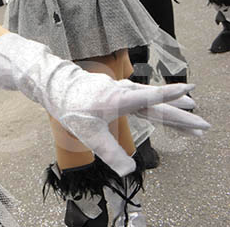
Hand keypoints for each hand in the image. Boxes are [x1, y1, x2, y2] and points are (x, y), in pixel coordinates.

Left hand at [0, 33, 208, 175]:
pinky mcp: (115, 91)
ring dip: (171, 107)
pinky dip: (155, 102)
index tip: (190, 91)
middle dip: (181, 115)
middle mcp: (123, 92)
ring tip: (191, 111)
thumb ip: (109, 152)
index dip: (170, 96)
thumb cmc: (69, 106)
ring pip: (150, 99)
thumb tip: (129, 171)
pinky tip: (162, 105)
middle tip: (204, 126)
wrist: (52, 85)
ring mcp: (120, 90)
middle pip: (157, 104)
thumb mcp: (88, 134)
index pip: (150, 99)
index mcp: (119, 99)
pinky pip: (141, 97)